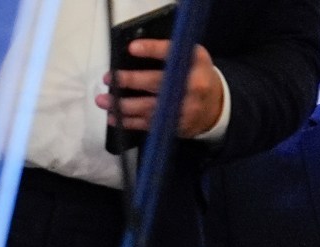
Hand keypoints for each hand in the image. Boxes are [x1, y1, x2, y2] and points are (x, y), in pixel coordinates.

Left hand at [98, 40, 226, 138]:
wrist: (215, 107)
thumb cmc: (197, 76)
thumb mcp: (193, 57)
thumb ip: (171, 52)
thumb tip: (135, 49)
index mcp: (196, 63)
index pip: (173, 53)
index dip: (152, 49)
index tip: (132, 48)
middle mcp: (192, 86)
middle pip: (157, 83)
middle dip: (130, 81)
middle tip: (109, 78)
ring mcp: (184, 109)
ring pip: (149, 108)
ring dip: (123, 106)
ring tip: (103, 100)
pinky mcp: (176, 126)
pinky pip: (149, 125)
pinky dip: (129, 122)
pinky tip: (114, 117)